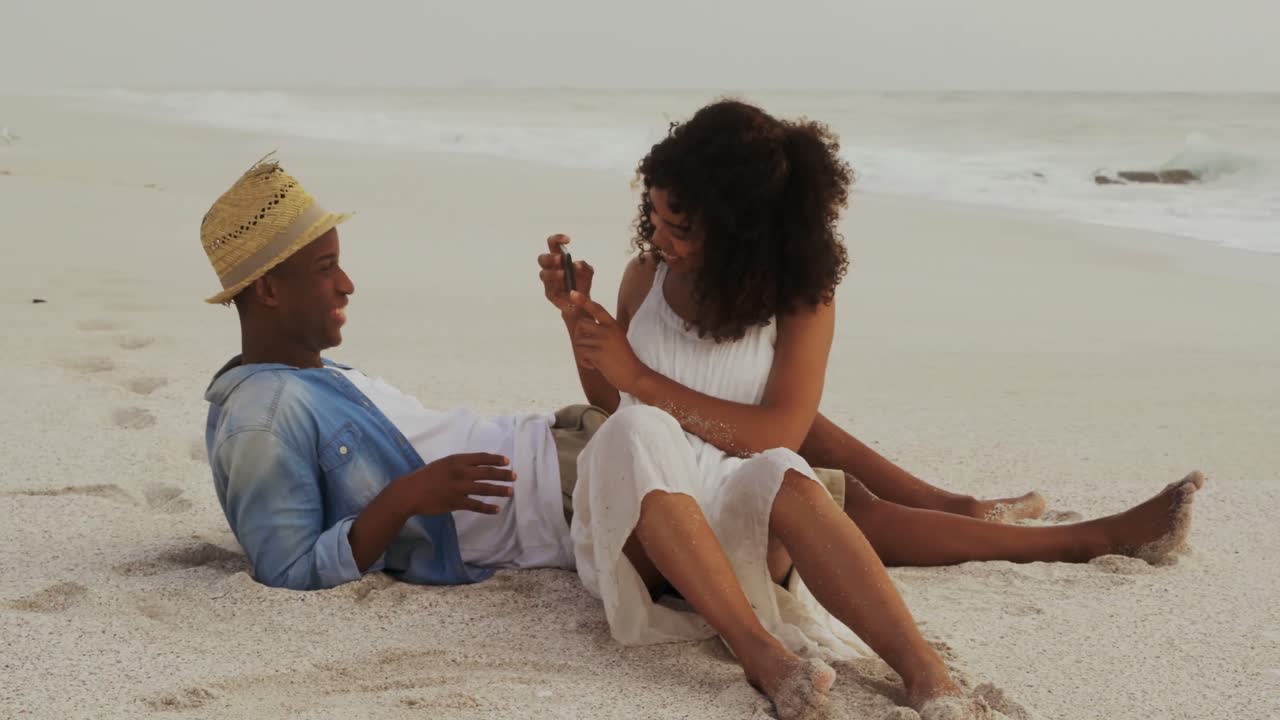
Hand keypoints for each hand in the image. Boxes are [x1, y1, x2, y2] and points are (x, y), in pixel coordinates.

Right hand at [401, 453, 515, 515]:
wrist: (410, 491)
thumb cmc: (426, 476)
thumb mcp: (444, 463)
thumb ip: (460, 464)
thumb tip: (477, 467)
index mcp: (457, 460)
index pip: (481, 458)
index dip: (496, 459)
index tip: (507, 461)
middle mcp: (460, 472)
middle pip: (487, 472)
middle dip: (503, 474)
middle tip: (514, 476)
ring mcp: (459, 488)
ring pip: (485, 488)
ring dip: (500, 490)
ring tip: (510, 492)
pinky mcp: (456, 502)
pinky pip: (476, 505)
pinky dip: (488, 508)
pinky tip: (496, 509)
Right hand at [537, 234, 593, 313]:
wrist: (582, 301)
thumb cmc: (581, 283)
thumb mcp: (588, 272)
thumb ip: (584, 266)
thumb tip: (576, 265)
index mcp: (558, 259)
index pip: (552, 244)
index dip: (557, 239)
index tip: (568, 240)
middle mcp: (550, 268)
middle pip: (542, 258)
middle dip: (550, 258)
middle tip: (560, 259)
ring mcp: (549, 281)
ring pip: (542, 274)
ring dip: (552, 273)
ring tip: (563, 273)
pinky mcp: (550, 294)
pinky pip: (549, 290)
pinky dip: (558, 288)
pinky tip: (568, 290)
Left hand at [570, 291, 648, 393]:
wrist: (634, 375)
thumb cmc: (624, 360)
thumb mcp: (617, 340)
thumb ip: (603, 332)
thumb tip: (583, 329)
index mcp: (613, 325)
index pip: (597, 309)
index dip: (583, 300)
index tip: (572, 293)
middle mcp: (608, 331)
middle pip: (581, 324)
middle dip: (579, 336)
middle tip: (586, 347)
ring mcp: (603, 342)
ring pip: (579, 341)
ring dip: (582, 352)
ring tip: (593, 359)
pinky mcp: (598, 354)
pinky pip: (581, 353)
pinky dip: (584, 361)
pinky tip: (593, 366)